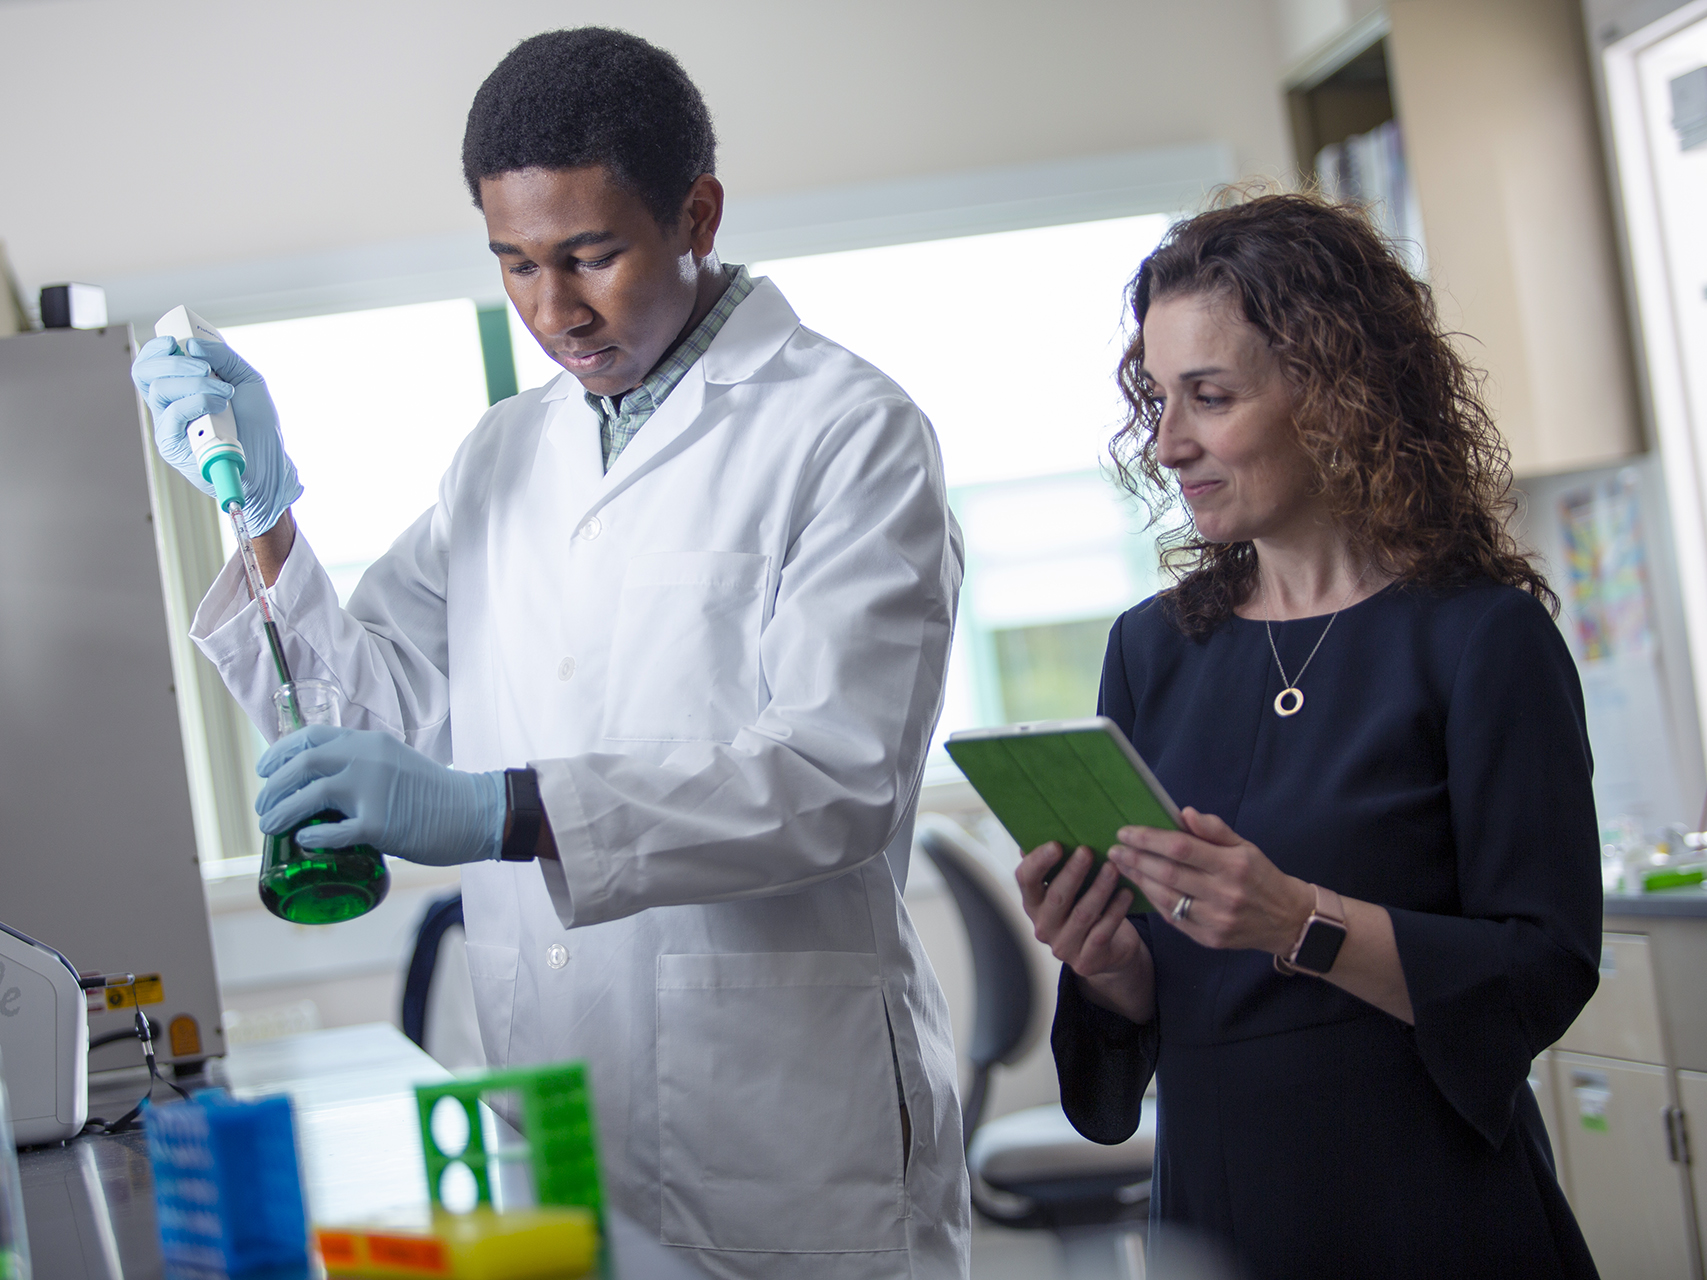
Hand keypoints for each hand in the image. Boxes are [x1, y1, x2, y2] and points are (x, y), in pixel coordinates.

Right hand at [130, 335, 302, 534]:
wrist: (269, 461)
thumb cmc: (257, 424)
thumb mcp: (247, 379)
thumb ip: (223, 357)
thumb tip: (191, 344)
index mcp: (180, 389)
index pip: (149, 364)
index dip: (156, 348)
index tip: (175, 341)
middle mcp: (168, 406)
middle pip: (145, 373)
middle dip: (175, 362)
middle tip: (206, 368)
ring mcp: (169, 426)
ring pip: (160, 390)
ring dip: (195, 383)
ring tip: (224, 392)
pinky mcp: (172, 445)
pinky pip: (173, 414)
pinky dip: (198, 401)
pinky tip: (220, 405)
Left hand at [255, 725, 505, 866]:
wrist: (475, 810)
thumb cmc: (436, 793)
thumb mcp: (396, 763)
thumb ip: (365, 766)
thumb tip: (328, 788)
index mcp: (370, 742)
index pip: (312, 736)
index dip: (279, 752)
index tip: (264, 769)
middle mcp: (368, 759)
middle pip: (303, 763)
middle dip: (273, 786)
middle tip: (262, 807)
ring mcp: (374, 789)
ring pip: (311, 794)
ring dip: (282, 811)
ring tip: (269, 826)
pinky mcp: (381, 823)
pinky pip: (335, 831)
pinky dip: (314, 837)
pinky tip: (305, 842)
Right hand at [1016, 843, 1153, 1022]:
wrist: (1108, 951)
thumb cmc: (1085, 907)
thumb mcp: (1069, 888)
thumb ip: (1055, 866)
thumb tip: (1041, 830)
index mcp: (1033, 903)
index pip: (1025, 880)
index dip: (1039, 862)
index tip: (1056, 844)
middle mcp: (1043, 926)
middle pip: (1056, 897)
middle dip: (1072, 872)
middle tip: (1088, 851)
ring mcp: (1063, 947)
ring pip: (1083, 914)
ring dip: (1099, 888)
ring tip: (1114, 868)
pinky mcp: (1086, 961)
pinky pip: (1102, 932)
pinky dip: (1116, 911)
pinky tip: (1127, 893)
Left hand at [1108, 807, 1312, 954]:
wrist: (1286, 920)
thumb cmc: (1260, 876)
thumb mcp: (1245, 846)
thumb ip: (1215, 830)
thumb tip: (1185, 813)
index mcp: (1233, 865)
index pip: (1181, 848)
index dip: (1149, 838)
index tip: (1126, 831)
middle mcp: (1224, 893)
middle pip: (1168, 873)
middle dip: (1136, 859)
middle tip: (1114, 849)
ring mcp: (1216, 919)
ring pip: (1166, 897)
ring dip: (1139, 880)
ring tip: (1121, 866)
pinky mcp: (1209, 939)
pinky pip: (1173, 918)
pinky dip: (1154, 901)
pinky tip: (1141, 886)